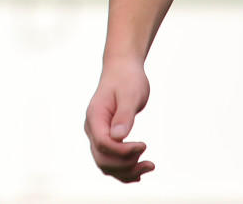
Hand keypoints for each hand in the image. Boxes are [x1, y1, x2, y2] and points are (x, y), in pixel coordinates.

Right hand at [85, 58, 153, 181]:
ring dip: (126, 171)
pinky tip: (140, 171)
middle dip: (126, 166)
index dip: (123, 151)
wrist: (122, 69)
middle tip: (150, 162)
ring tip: (149, 166)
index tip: (144, 145)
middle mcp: (92, 128)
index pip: (103, 144)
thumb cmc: (127, 79)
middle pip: (102, 159)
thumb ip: (124, 116)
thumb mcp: (130, 95)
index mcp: (95, 116)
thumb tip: (119, 137)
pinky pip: (110, 160)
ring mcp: (97, 134)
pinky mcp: (106, 137)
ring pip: (105, 164)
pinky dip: (123, 170)